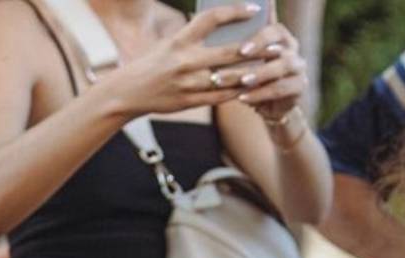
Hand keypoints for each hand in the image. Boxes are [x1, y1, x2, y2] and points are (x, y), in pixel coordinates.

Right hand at [106, 4, 271, 118]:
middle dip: (255, 49)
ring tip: (267, 69)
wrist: (129, 92)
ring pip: (228, 78)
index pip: (211, 19)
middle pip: (228, 52)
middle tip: (275, 45)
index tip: (253, 9)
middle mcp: (185, 60)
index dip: (234, 11)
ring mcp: (188, 83)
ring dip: (250, 73)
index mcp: (180, 39)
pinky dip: (236, 92)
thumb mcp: (170, 44)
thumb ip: (195, 39)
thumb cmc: (153, 64)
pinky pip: (219, 97)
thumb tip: (226, 32)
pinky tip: (249, 88)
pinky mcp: (188, 102)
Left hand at [236, 11, 307, 119]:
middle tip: (240, 60)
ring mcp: (298, 69)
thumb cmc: (254, 82)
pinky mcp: (299, 88)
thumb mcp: (247, 66)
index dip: (259, 38)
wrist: (270, 108)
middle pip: (280, 47)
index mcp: (281, 39)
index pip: (275, 30)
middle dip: (259, 53)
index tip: (241, 50)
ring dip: (260, 74)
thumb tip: (221, 49)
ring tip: (242, 81)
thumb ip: (242, 54)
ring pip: (282, 67)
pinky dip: (260, 94)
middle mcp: (293, 51)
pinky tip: (243, 98)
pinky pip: (280, 89)